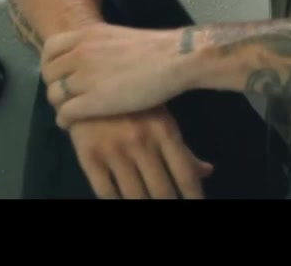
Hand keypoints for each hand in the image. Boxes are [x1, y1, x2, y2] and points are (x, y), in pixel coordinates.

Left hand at [41, 22, 191, 127]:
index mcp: (85, 35)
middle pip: (49, 74)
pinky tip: (71, 123)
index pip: (50, 49)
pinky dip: (64, 120)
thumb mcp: (115, 36)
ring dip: (59, 104)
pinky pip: (65, 113)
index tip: (59, 74)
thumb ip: (98, 46)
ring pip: (54, 95)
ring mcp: (84, 77)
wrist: (173, 58)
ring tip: (70, 111)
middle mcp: (79, 53)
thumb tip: (92, 58)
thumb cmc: (154, 48)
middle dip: (54, 86)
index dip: (50, 64)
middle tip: (66, 95)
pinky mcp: (93, 101)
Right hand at [67, 106, 213, 198]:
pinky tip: (123, 202)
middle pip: (162, 191)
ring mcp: (114, 149)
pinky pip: (106, 192)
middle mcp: (140, 141)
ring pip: (135, 196)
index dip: (193, 197)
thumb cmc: (130, 103)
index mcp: (163, 130)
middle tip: (173, 207)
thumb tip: (207, 171)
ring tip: (150, 206)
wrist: (84, 83)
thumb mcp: (160, 119)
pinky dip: (117, 203)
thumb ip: (182, 148)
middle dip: (169, 204)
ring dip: (144, 206)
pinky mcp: (89, 156)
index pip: (185, 174)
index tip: (197, 206)